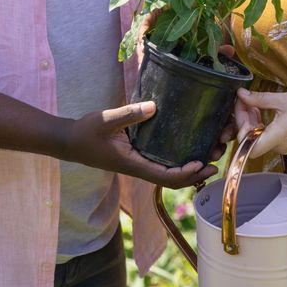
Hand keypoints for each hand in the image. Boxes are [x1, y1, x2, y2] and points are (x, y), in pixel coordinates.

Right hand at [62, 101, 217, 188]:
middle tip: (216, 160)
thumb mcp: (106, 120)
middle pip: (173, 180)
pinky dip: (178, 161)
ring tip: (209, 154)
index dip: (185, 174)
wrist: (70, 141)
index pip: (165, 177)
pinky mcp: (137, 156)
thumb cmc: (86, 132)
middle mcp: (139, 168)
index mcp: (133, 164)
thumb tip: (154, 106)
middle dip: (196, 173)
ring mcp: (139, 163)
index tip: (201, 163)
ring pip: (169, 173)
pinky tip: (188, 148)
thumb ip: (129, 114)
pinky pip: (162, 164)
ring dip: (191, 169)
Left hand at [235, 88, 286, 158]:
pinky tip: (264, 111)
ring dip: (253, 122)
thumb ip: (259, 99)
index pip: (248, 148)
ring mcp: (285, 148)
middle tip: (245, 100)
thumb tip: (240, 95)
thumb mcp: (283, 99)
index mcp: (278, 137)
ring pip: (260, 138)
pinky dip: (263, 126)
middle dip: (244, 120)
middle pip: (252, 140)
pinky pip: (270, 138)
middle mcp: (280, 147)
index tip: (241, 109)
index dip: (240, 130)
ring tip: (254, 103)